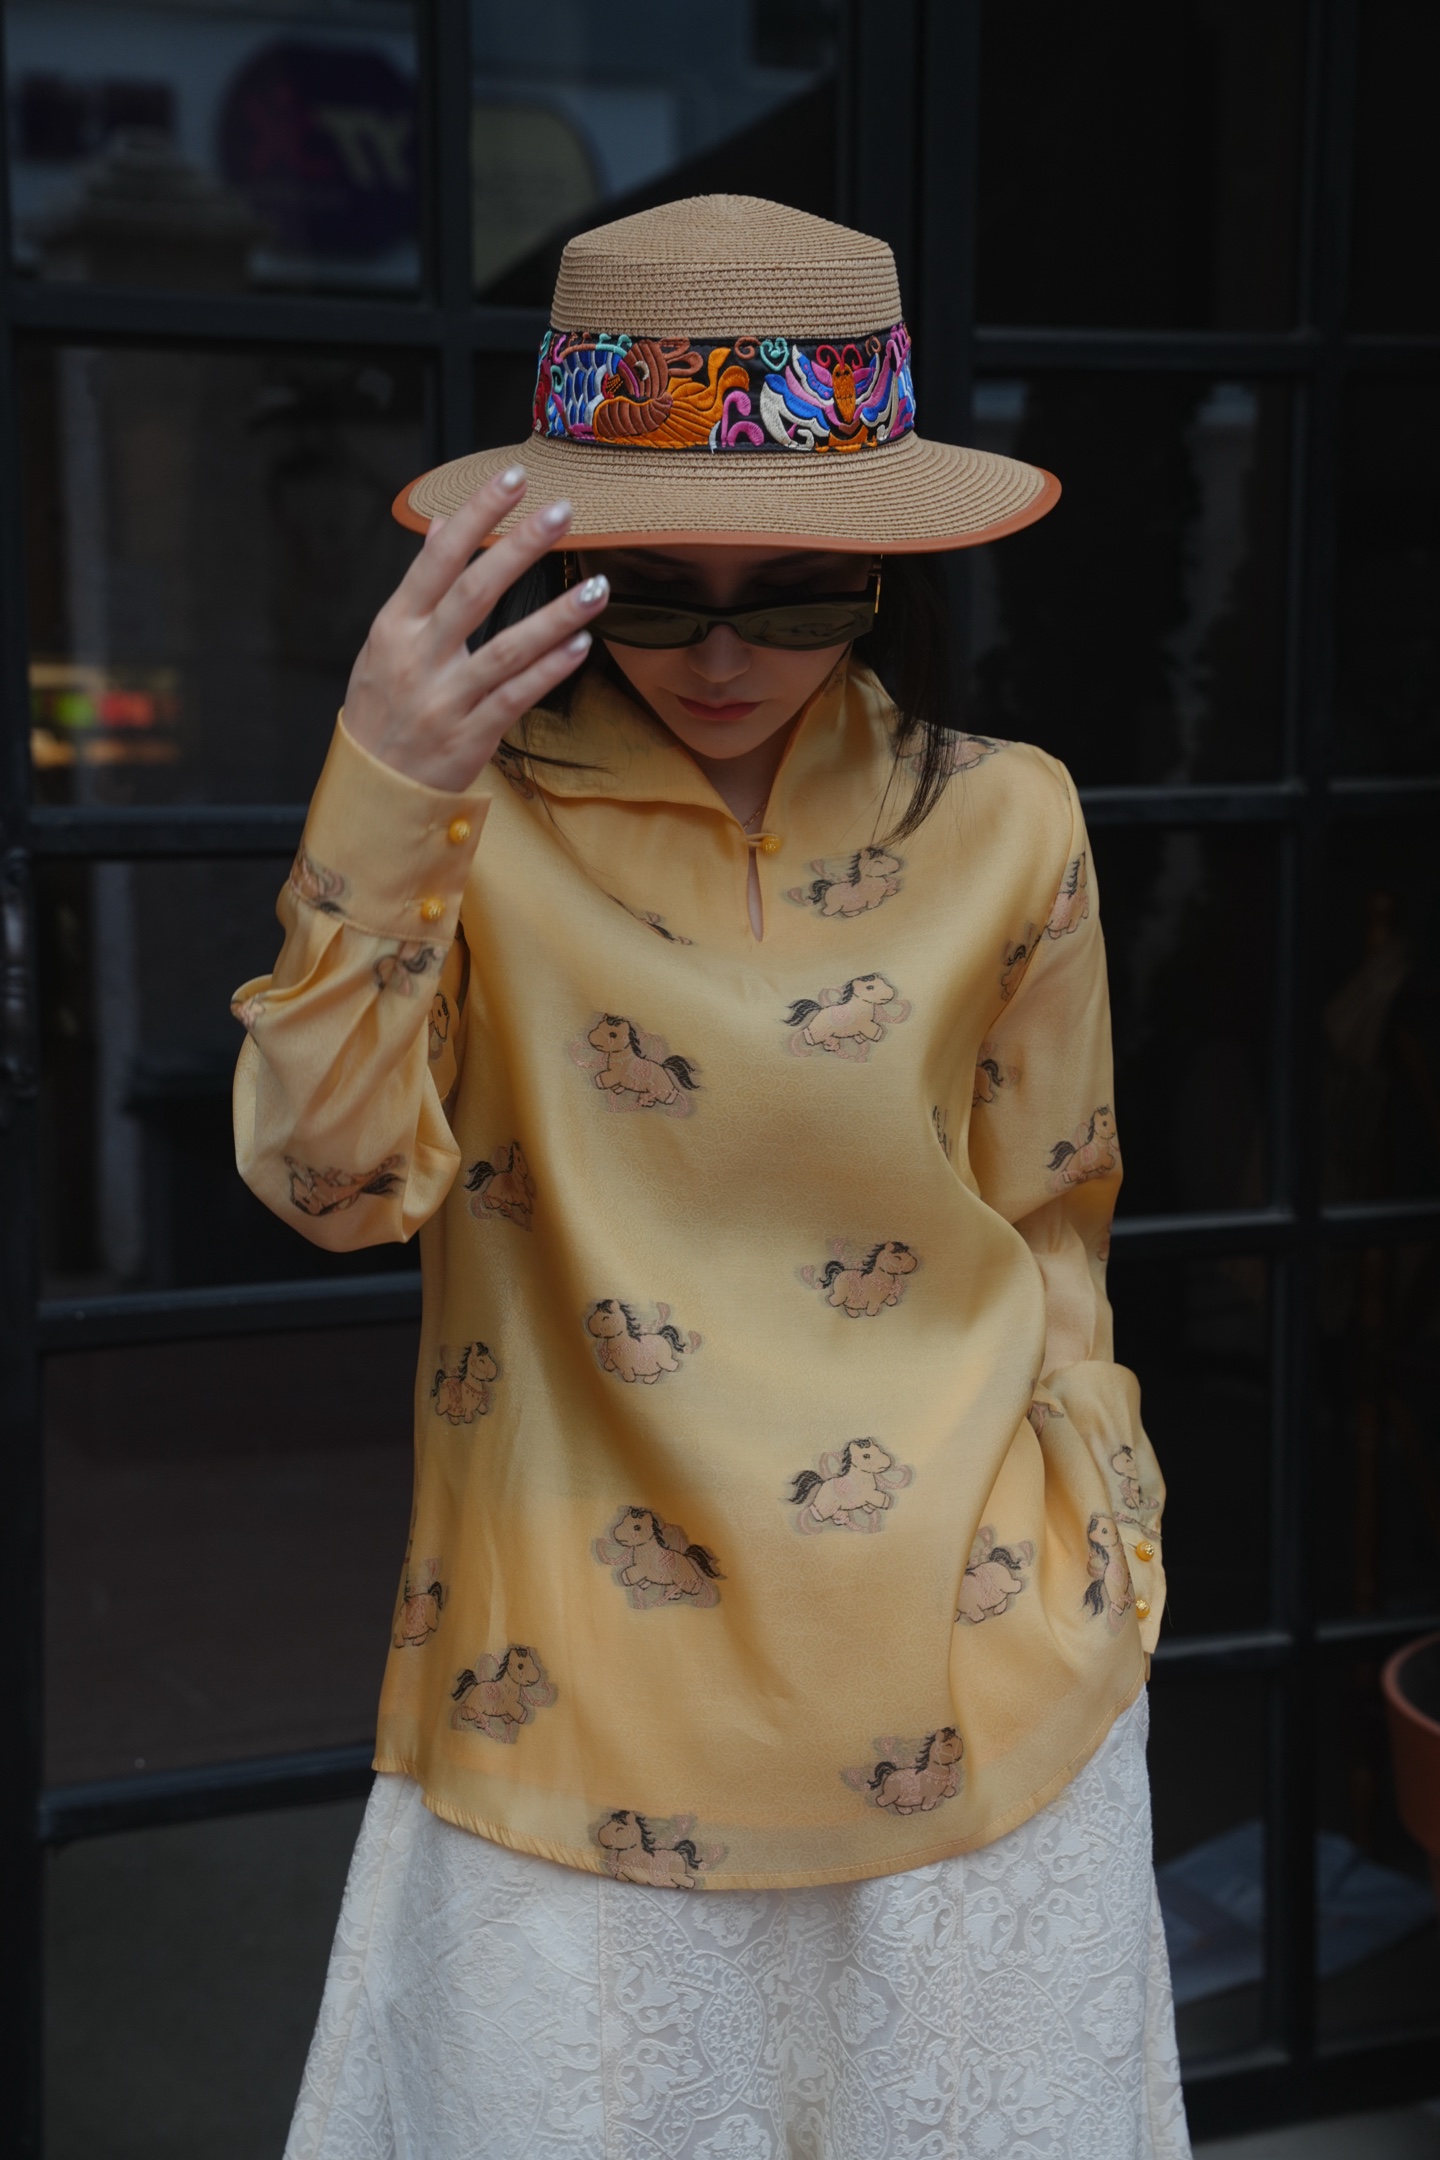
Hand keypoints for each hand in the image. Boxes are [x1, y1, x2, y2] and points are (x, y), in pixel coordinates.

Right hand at [341, 468, 608, 791]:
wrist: (373, 790)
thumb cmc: (383, 708)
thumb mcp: (386, 642)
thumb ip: (419, 585)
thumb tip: (443, 526)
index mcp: (395, 627)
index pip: (438, 560)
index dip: (476, 516)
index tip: (512, 478)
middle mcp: (419, 658)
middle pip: (474, 593)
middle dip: (520, 548)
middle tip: (563, 512)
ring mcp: (446, 699)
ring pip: (507, 649)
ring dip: (556, 615)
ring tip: (597, 586)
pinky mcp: (471, 736)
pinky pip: (517, 697)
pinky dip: (550, 670)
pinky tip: (581, 645)